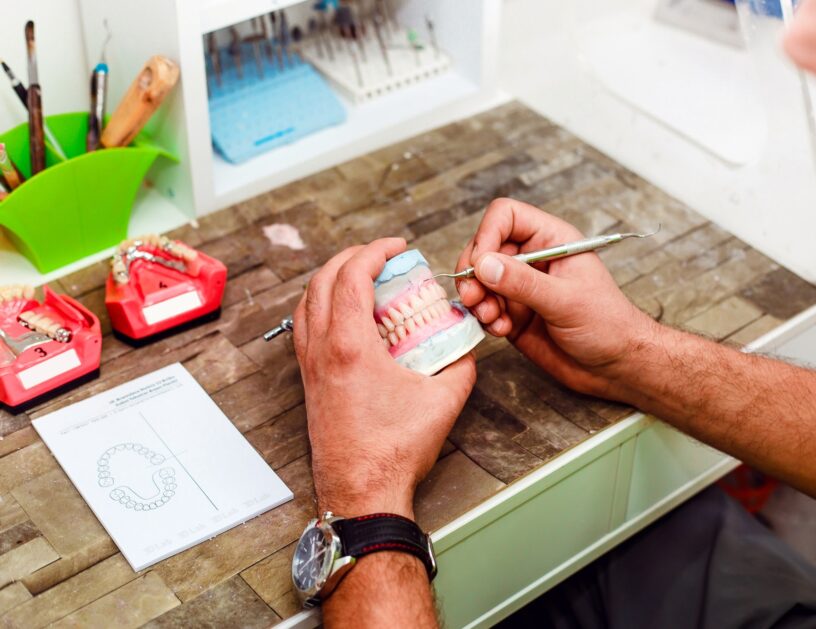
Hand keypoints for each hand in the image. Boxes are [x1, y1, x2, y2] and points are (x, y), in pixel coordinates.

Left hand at [293, 238, 475, 518]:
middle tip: (382, 257)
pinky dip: (324, 306)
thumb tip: (465, 342)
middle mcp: (321, 349)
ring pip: (308, 302)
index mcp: (349, 345)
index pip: (352, 275)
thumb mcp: (445, 398)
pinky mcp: (309, 381)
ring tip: (364, 278)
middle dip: (352, 257)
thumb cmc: (396, 449)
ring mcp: (310, 365)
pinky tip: (349, 317)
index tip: (398, 246)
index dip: (375, 250)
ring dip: (333, 279)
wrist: (362, 490)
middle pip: (322, 279)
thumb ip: (461, 362)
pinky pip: (306, 327)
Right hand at [456, 198, 657, 400]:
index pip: (506, 217)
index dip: (487, 235)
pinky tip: (501, 330)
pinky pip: (484, 308)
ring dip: (477, 298)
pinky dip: (484, 319)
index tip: (481, 264)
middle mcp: (533, 259)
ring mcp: (521, 287)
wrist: (615, 366)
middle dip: (474, 273)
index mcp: (552, 240)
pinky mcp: (513, 314)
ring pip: (480, 280)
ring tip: (491, 317)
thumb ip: (523, 283)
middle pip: (484, 248)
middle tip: (475, 297)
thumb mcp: (566, 300)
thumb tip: (484, 265)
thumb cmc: (608, 325)